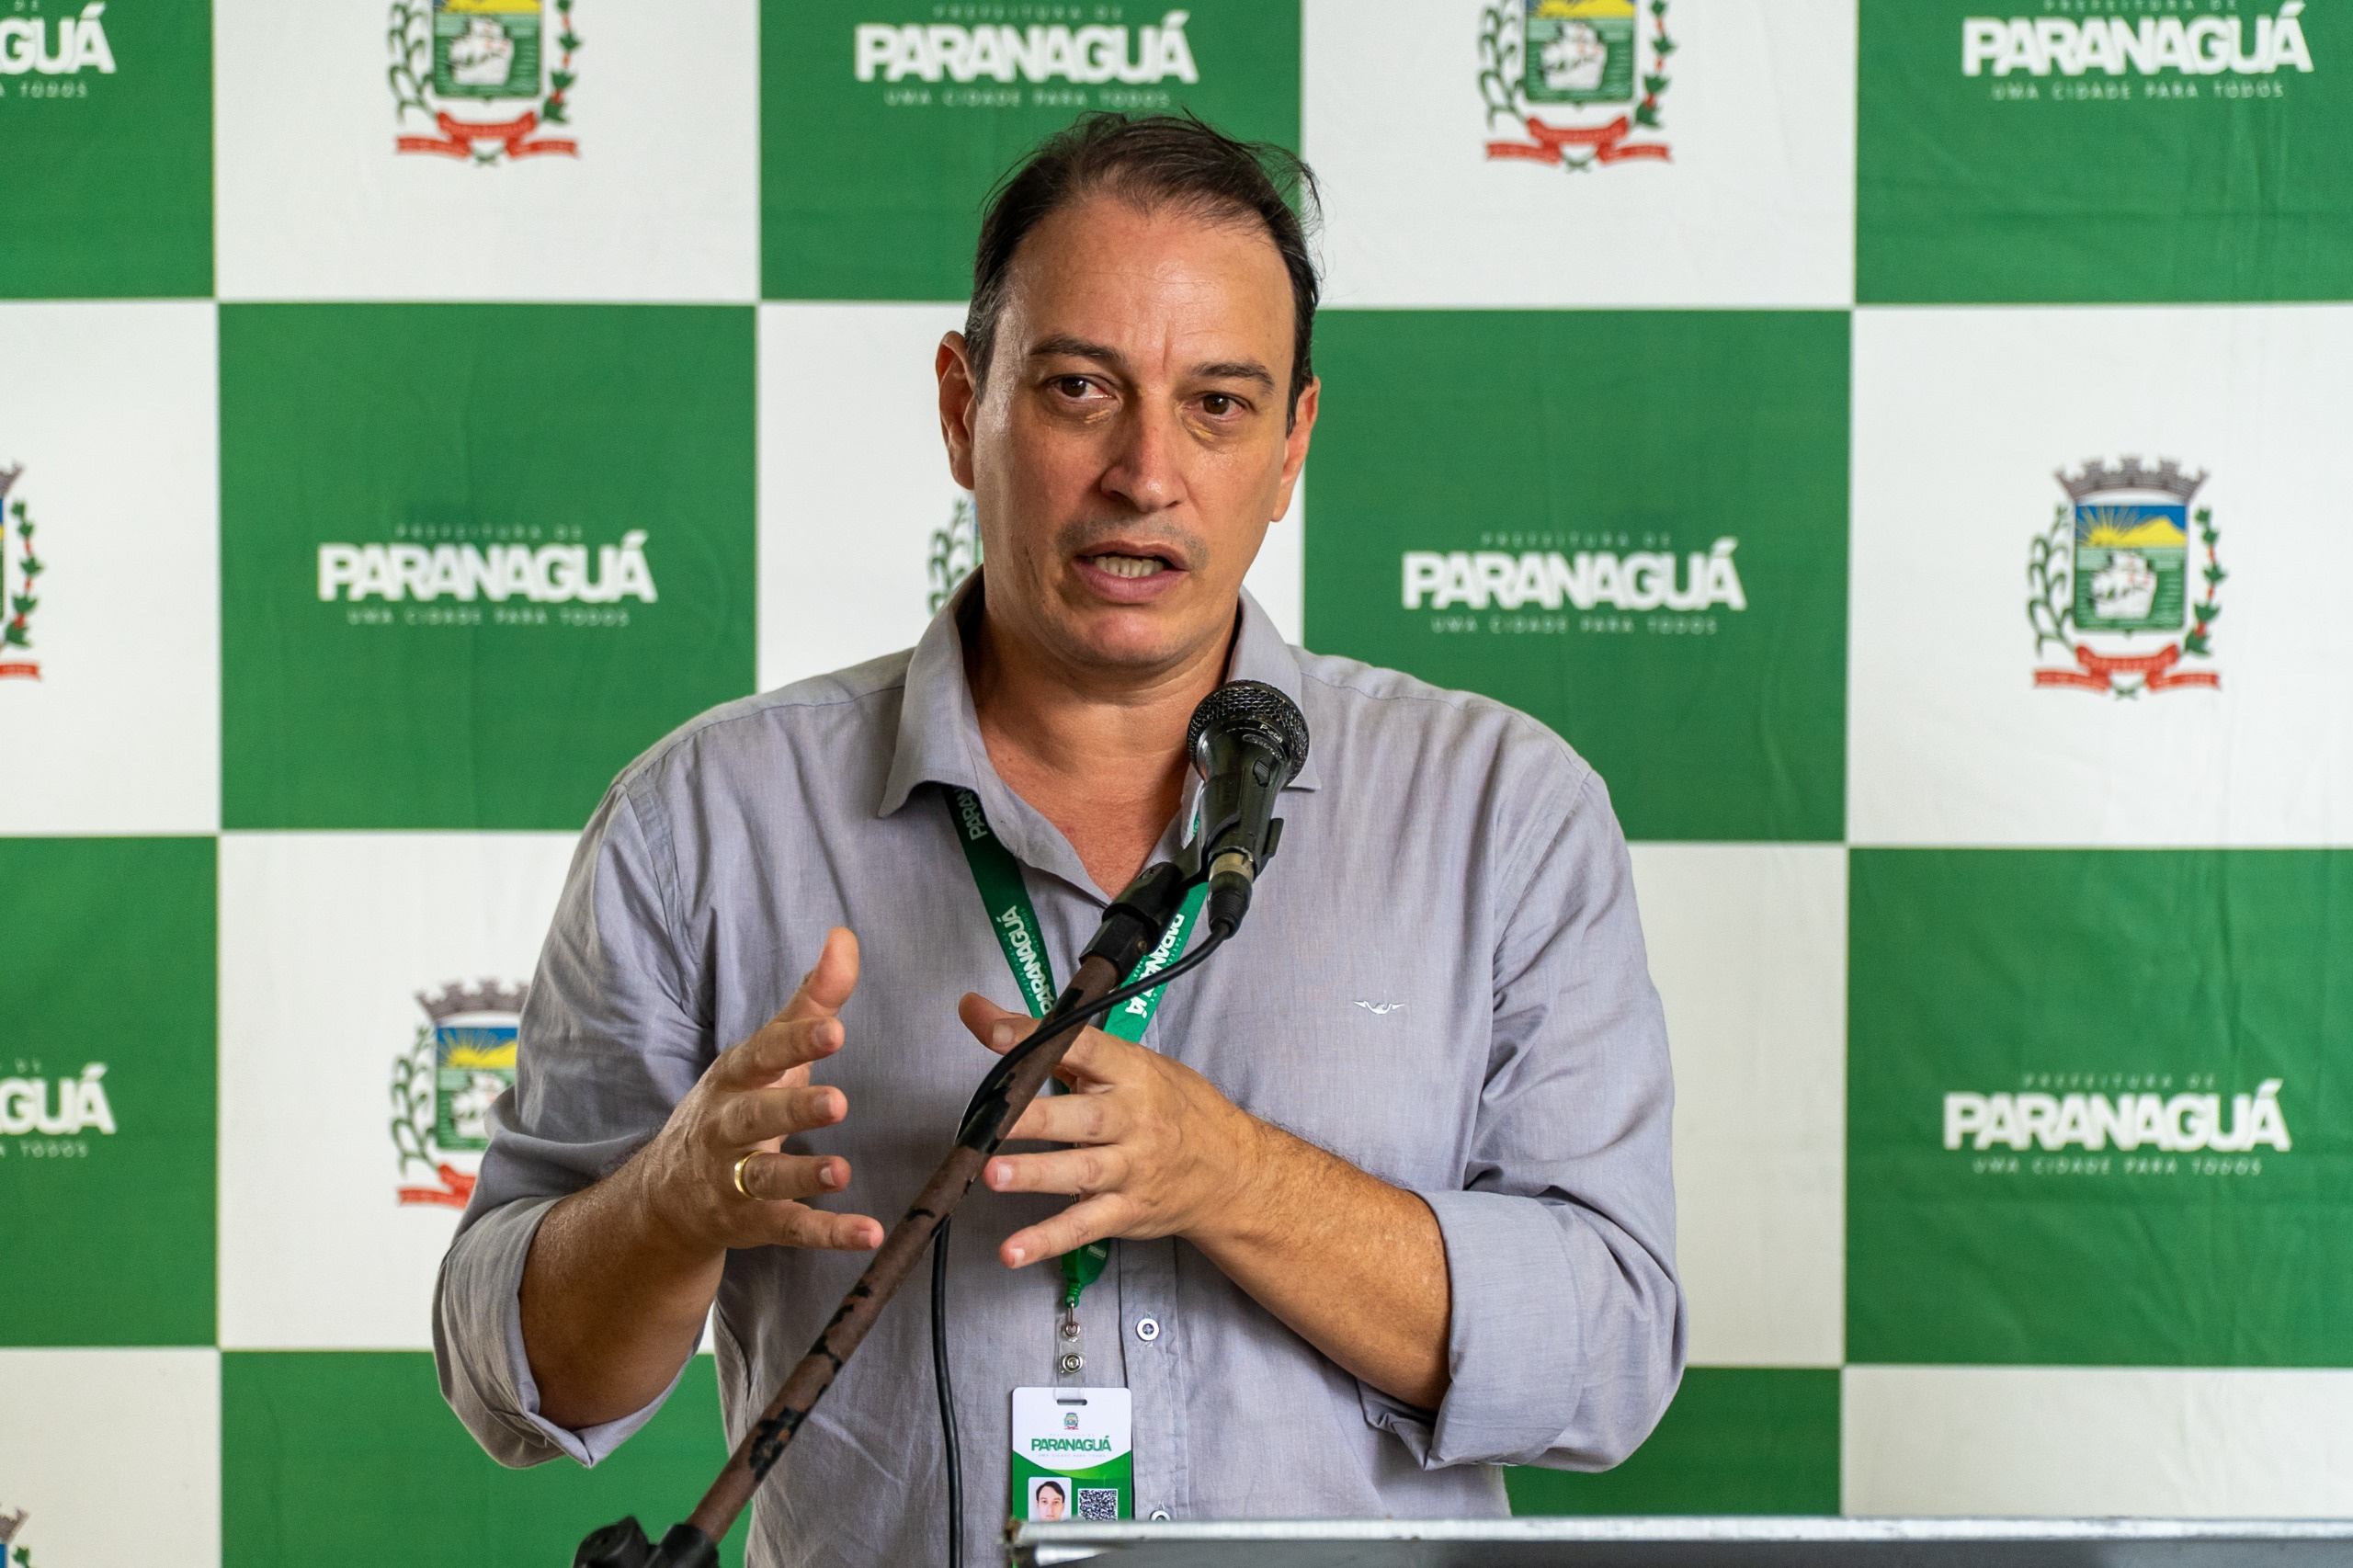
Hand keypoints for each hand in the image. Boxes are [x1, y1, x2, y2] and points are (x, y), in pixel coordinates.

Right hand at [629, 927, 883, 1256]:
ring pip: (764, 1178)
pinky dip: (826, 1233)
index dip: (797, 1041)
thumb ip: (812, 1000)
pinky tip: (867, 1234)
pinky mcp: (748, 1223)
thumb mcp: (767, 1053)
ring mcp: (732, 1179)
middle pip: (755, 1117)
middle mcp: (726, 1126)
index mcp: (735, 1077)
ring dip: (802, 1176)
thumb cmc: (736, 1103)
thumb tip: (845, 937)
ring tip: (842, 1172)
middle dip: (792, 1109)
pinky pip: (787, 1229)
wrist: (666, 1193)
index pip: (763, 1054)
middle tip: (837, 1102)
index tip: (835, 1028)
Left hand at [957, 992, 1263, 1267]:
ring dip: (1036, 1175)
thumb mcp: (1125, 1063)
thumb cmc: (1171, 1106)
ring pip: (1080, 1171)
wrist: (1231, 1169)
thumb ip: (1049, 1042)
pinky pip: (1083, 1226)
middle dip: (1035, 1117)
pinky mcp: (1126, 1211)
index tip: (992, 1034)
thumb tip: (977, 1013)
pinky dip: (1047, 1240)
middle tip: (991, 1119)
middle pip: (1081, 1115)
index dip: (1038, 1040)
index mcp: (1132, 1073)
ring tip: (992, 1174)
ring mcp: (1131, 1168)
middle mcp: (1133, 1119)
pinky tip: (1012, 1252)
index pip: (1084, 1048)